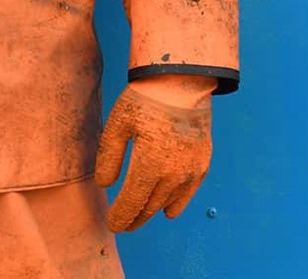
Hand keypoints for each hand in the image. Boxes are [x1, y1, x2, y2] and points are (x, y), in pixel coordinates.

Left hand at [94, 76, 213, 231]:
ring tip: (139, 216)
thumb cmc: (145, 100)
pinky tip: (167, 211)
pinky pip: (188, 194)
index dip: (120, 217)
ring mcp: (191, 171)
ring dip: (152, 212)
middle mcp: (173, 174)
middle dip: (134, 218)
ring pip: (167, 203)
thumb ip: (109, 157)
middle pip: (149, 207)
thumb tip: (105, 185)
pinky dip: (176, 205)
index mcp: (149, 164)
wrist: (182, 83)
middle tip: (123, 225)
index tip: (112, 225)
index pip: (132, 203)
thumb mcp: (117, 124)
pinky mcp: (202, 165)